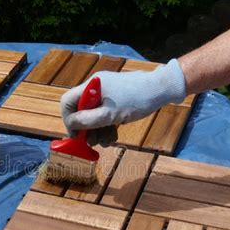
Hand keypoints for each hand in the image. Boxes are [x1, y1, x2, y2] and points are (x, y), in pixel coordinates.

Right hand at [60, 59, 185, 145]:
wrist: (161, 89)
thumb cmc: (136, 100)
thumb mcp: (110, 115)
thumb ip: (88, 120)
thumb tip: (71, 125)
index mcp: (91, 86)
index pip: (68, 101)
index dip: (68, 120)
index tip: (76, 136)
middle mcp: (95, 88)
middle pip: (81, 111)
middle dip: (87, 129)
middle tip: (93, 143)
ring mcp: (106, 93)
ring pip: (94, 115)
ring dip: (98, 131)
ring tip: (108, 141)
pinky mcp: (115, 100)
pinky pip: (104, 114)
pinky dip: (107, 126)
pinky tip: (114, 136)